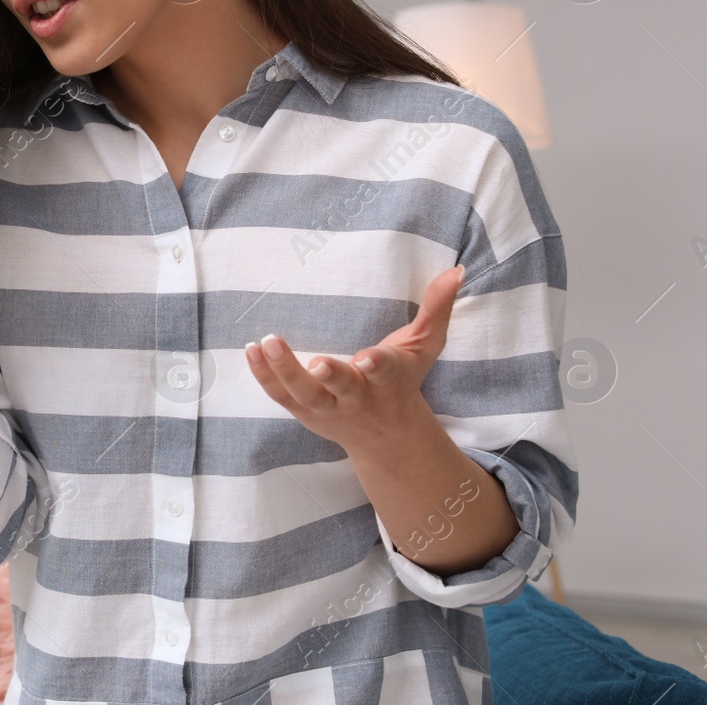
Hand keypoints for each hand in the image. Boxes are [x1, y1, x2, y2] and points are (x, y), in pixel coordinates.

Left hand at [243, 264, 464, 453]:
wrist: (385, 436)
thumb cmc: (403, 381)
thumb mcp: (425, 347)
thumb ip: (436, 309)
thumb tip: (456, 270)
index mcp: (388, 379)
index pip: (384, 371)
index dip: (376, 365)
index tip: (367, 358)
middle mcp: (358, 397)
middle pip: (342, 389)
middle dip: (331, 377)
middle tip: (317, 362)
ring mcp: (328, 407)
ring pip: (304, 394)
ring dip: (284, 370)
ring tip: (264, 342)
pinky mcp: (304, 412)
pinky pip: (281, 395)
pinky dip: (264, 375)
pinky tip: (250, 350)